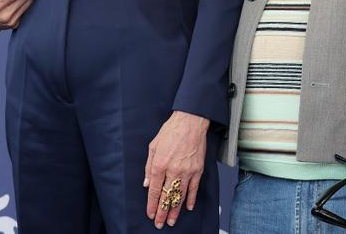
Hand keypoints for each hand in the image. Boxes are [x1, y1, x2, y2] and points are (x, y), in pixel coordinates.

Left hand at [145, 111, 208, 227]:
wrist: (190, 122)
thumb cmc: (171, 131)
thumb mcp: (153, 146)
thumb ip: (148, 167)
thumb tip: (147, 184)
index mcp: (160, 164)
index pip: (155, 190)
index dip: (152, 204)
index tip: (151, 214)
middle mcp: (173, 170)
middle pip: (167, 196)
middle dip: (163, 212)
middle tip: (160, 224)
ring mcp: (187, 171)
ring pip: (180, 195)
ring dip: (175, 210)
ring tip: (172, 221)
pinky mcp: (198, 169)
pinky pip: (194, 188)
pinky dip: (191, 198)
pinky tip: (187, 207)